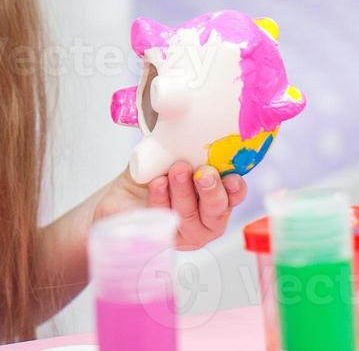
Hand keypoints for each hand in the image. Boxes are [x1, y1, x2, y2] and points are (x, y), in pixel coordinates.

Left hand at [91, 161, 245, 249]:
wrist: (121, 197)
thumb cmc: (152, 175)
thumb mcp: (170, 154)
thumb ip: (183, 146)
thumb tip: (185, 119)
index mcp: (215, 197)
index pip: (234, 196)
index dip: (236, 188)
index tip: (231, 176)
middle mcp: (204, 219)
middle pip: (216, 212)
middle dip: (211, 191)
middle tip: (204, 173)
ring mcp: (183, 233)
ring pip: (189, 218)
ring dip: (184, 192)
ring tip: (176, 170)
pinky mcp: (160, 238)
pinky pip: (163, 220)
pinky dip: (161, 200)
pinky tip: (158, 184)